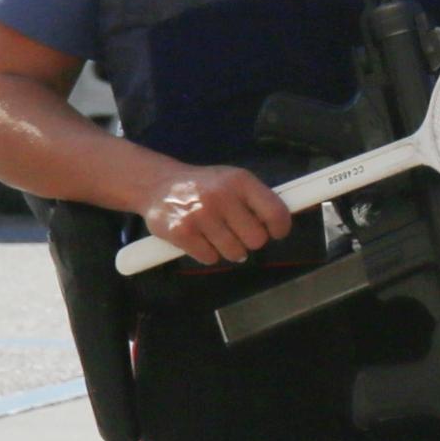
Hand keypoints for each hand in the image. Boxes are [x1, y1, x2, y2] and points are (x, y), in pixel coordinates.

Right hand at [139, 166, 292, 266]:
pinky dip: (208, 254)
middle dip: (250, 241)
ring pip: (235, 253)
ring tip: (217, 235)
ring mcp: (200, 215)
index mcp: (240, 181)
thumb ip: (257, 200)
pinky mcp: (181, 232)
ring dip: (229, 250)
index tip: (276, 232)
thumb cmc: (205, 186)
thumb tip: (281, 224)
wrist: (157, 184)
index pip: (275, 212)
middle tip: (237, 232)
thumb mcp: (233, 181)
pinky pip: (210, 259)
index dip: (280, 228)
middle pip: (256, 239)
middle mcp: (221, 196)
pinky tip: (200, 239)